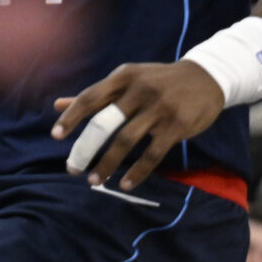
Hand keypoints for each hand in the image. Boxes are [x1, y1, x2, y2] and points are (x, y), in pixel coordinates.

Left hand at [51, 59, 224, 189]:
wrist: (206, 77)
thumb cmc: (158, 81)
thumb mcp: (127, 80)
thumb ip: (95, 95)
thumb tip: (57, 105)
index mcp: (122, 77)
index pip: (90, 97)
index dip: (71, 117)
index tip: (55, 136)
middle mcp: (138, 91)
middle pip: (104, 122)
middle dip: (85, 147)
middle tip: (71, 168)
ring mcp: (158, 109)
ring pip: (126, 140)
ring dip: (107, 163)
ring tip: (94, 181)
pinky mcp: (176, 126)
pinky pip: (153, 153)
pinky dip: (138, 171)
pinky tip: (126, 184)